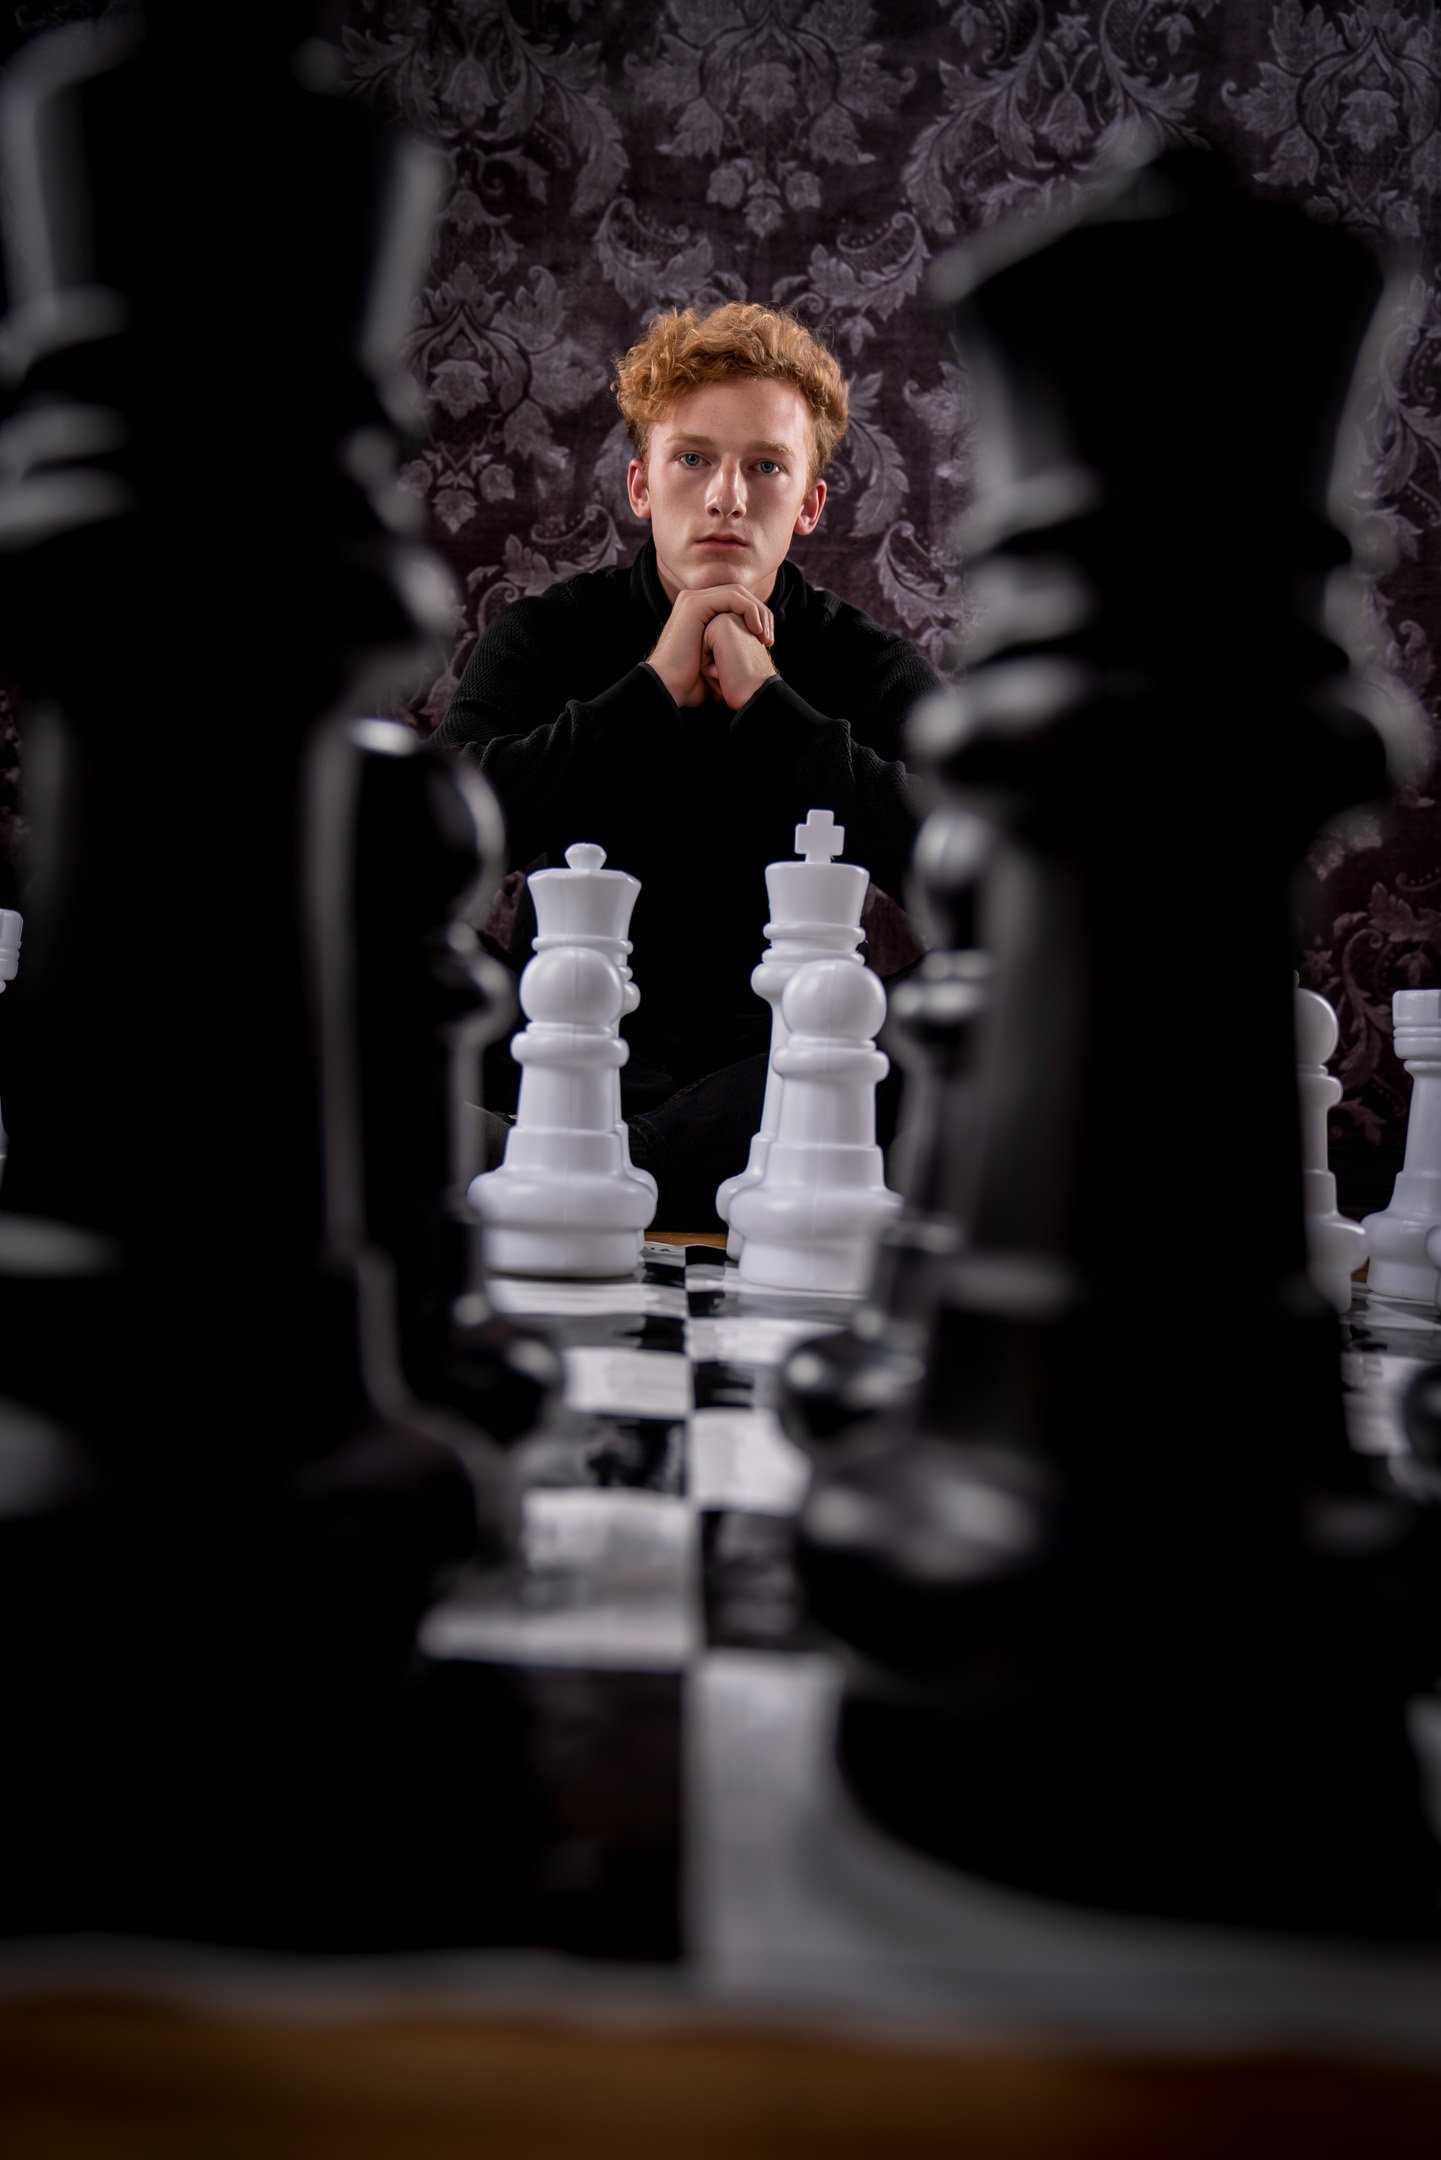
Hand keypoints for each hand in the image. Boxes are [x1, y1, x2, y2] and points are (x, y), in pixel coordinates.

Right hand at [647, 585, 773, 707]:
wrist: (668, 688)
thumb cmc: (690, 683)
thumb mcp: (715, 665)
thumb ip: (729, 652)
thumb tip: (748, 657)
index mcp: (699, 612)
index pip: (737, 602)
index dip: (757, 618)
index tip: (767, 643)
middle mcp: (695, 601)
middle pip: (740, 594)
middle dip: (761, 614)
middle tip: (769, 640)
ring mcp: (693, 599)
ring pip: (738, 592)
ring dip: (759, 613)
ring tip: (765, 638)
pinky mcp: (695, 603)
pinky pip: (732, 597)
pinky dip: (749, 611)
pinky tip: (756, 631)